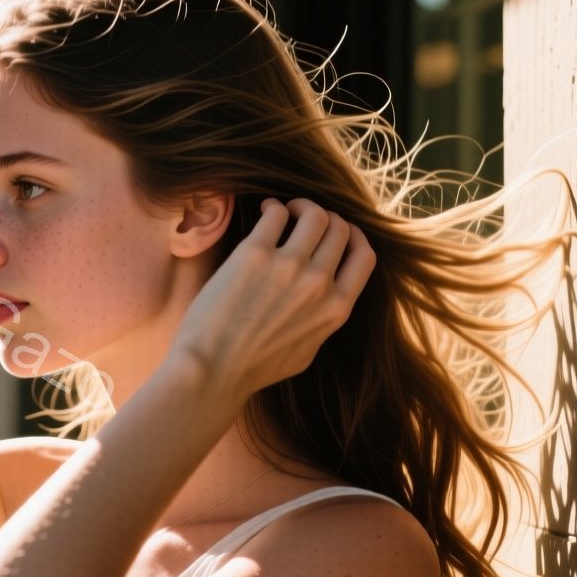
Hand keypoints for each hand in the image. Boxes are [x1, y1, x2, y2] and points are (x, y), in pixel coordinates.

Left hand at [168, 198, 376, 398]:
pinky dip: (274, 207)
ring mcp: (288, 266)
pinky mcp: (254, 254)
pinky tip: (265, 212)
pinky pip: (276, 214)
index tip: (341, 230)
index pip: (364, 256)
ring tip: (285, 210)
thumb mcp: (307, 351)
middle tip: (304, 217)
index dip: (355, 236)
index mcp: (337, 309)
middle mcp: (319, 284)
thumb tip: (327, 295)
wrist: (212, 370)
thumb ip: (323, 320)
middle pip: (339, 229)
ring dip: (302, 206)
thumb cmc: (255, 367)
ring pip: (314, 215)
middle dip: (325, 217)